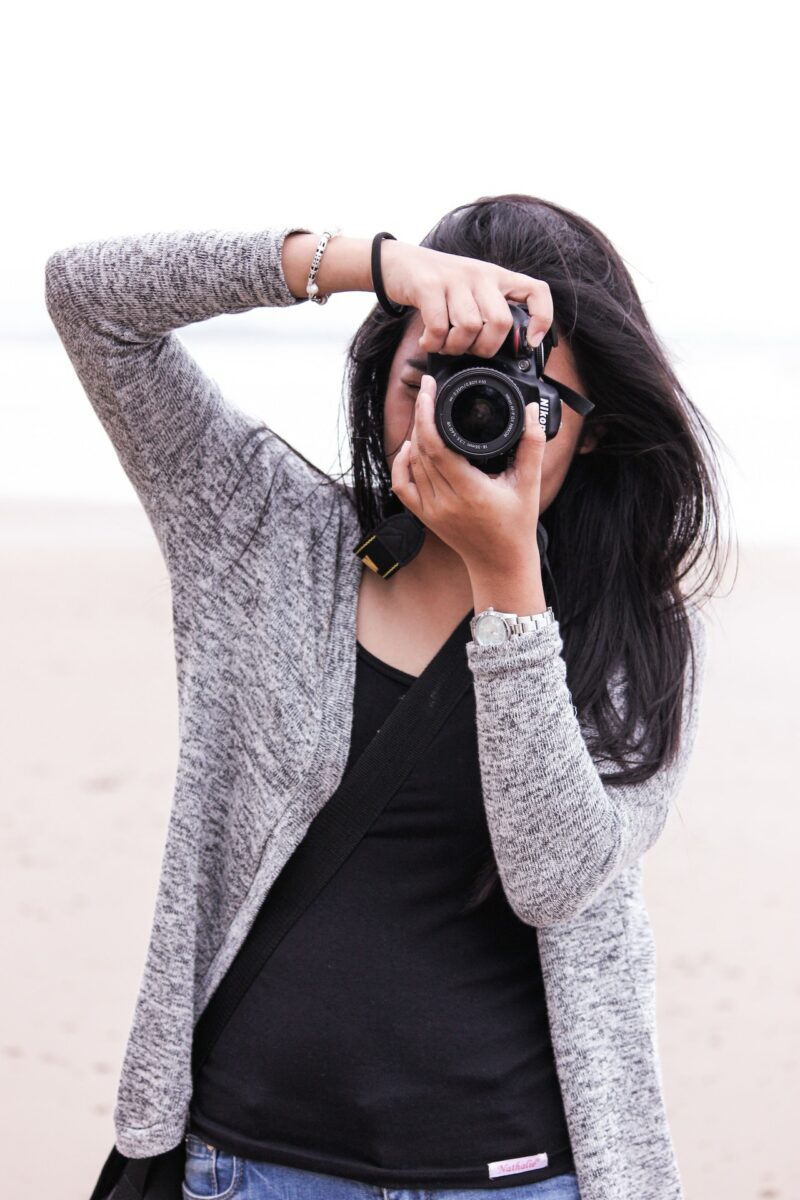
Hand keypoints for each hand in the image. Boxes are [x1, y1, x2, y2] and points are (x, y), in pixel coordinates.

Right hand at [379, 240, 553, 356]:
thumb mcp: (471, 291)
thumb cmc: (438, 285)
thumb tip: (504, 347)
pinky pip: (440, 327)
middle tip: (469, 350)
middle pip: (500, 322)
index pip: (536, 291)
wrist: (398, 263)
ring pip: (470, 327)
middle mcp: (480, 275)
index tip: (530, 342)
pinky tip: (428, 341)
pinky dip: (434, 343)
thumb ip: (488, 312)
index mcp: (497, 277)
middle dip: (485, 348)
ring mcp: (455, 279)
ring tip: (444, 345)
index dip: (541, 318)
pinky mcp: (429, 286)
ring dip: (455, 347)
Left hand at [391, 374, 545, 572]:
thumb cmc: (516, 526)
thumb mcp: (529, 484)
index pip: (435, 445)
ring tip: (425, 414)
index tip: (430, 389)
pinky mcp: (425, 516)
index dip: (427, 413)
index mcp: (469, 491)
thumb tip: (530, 411)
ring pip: (411, 464)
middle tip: (429, 393)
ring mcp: (431, 510)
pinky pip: (402, 486)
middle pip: (420, 449)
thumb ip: (532, 445)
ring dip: (414, 436)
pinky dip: (401, 464)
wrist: (500, 563)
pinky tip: (409, 448)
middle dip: (420, 416)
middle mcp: (445, 501)